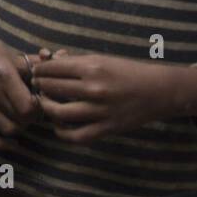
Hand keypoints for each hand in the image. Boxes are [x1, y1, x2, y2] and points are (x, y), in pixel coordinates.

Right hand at [0, 18, 39, 150]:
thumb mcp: (14, 56)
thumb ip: (38, 65)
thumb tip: (61, 63)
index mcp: (4, 76)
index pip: (29, 107)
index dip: (40, 108)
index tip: (40, 101)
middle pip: (22, 120)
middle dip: (33, 118)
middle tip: (34, 110)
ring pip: (8, 129)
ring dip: (21, 127)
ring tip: (23, 118)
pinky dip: (1, 144)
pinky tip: (13, 142)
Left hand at [33, 53, 171, 142]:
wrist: (159, 91)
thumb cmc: (127, 71)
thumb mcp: (101, 59)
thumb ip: (74, 62)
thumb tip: (48, 61)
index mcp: (91, 67)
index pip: (51, 69)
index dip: (39, 70)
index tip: (36, 72)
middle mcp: (94, 89)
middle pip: (51, 88)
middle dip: (39, 86)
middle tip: (37, 85)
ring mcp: (100, 111)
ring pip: (58, 113)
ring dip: (46, 107)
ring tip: (45, 103)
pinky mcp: (108, 128)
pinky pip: (77, 136)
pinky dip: (62, 133)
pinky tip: (58, 126)